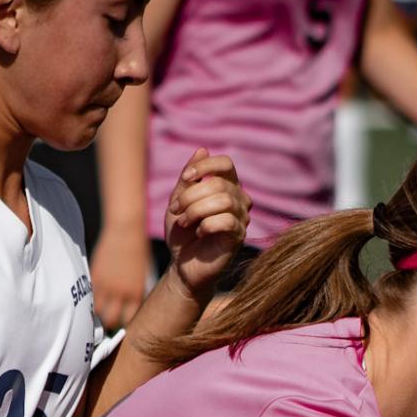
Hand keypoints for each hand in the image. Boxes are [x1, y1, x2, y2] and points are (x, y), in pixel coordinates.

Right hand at [90, 224, 150, 329]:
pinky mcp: (95, 275)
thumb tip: (129, 304)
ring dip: (98, 313)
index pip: (128, 319)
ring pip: (97, 311)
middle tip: (107, 323)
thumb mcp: (142, 274)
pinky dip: (91, 299)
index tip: (120, 325)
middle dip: (109, 324)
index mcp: (136, 292)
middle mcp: (121, 292)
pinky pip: (90, 295)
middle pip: (111, 319)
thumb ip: (135, 290)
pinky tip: (92, 298)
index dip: (124, 324)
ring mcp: (106, 284)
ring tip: (98, 312)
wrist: (126, 228)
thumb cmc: (138, 248)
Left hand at [164, 148, 251, 304]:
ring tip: (183, 223)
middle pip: (219, 184)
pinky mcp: (239, 237)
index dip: (205, 166)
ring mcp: (241, 219)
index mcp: (226, 187)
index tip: (186, 178)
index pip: (226, 164)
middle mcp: (238, 200)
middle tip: (176, 210)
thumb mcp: (179, 201)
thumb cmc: (182, 234)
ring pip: (224, 200)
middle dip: (191, 196)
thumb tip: (202, 150)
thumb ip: (188, 179)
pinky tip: (199, 234)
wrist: (182, 267)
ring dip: (196, 210)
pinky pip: (226, 221)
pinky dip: (206, 225)